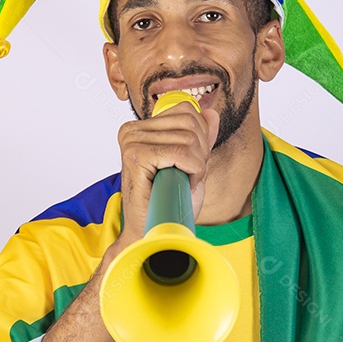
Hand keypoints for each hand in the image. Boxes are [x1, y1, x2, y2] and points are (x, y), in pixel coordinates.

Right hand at [113, 101, 219, 246]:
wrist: (154, 231)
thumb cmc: (168, 202)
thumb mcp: (191, 163)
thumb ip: (200, 137)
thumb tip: (210, 113)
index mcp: (141, 128)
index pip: (187, 111)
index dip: (200, 138)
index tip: (189, 164)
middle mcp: (132, 130)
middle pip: (191, 122)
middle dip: (200, 153)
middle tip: (187, 176)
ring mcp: (132, 141)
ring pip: (189, 139)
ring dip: (196, 165)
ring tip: (181, 182)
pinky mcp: (136, 155)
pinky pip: (182, 153)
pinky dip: (193, 171)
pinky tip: (181, 184)